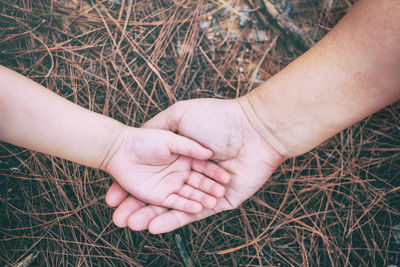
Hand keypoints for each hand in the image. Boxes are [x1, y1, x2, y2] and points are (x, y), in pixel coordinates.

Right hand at [105, 98, 286, 232]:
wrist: (254, 131)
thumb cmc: (218, 119)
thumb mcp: (181, 115)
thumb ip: (159, 124)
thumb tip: (140, 134)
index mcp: (183, 157)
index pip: (153, 176)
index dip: (133, 187)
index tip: (113, 198)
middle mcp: (192, 175)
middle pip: (161, 196)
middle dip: (139, 207)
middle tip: (118, 219)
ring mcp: (206, 191)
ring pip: (174, 207)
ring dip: (151, 216)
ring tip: (130, 225)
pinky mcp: (221, 203)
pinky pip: (194, 215)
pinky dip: (174, 221)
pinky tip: (154, 226)